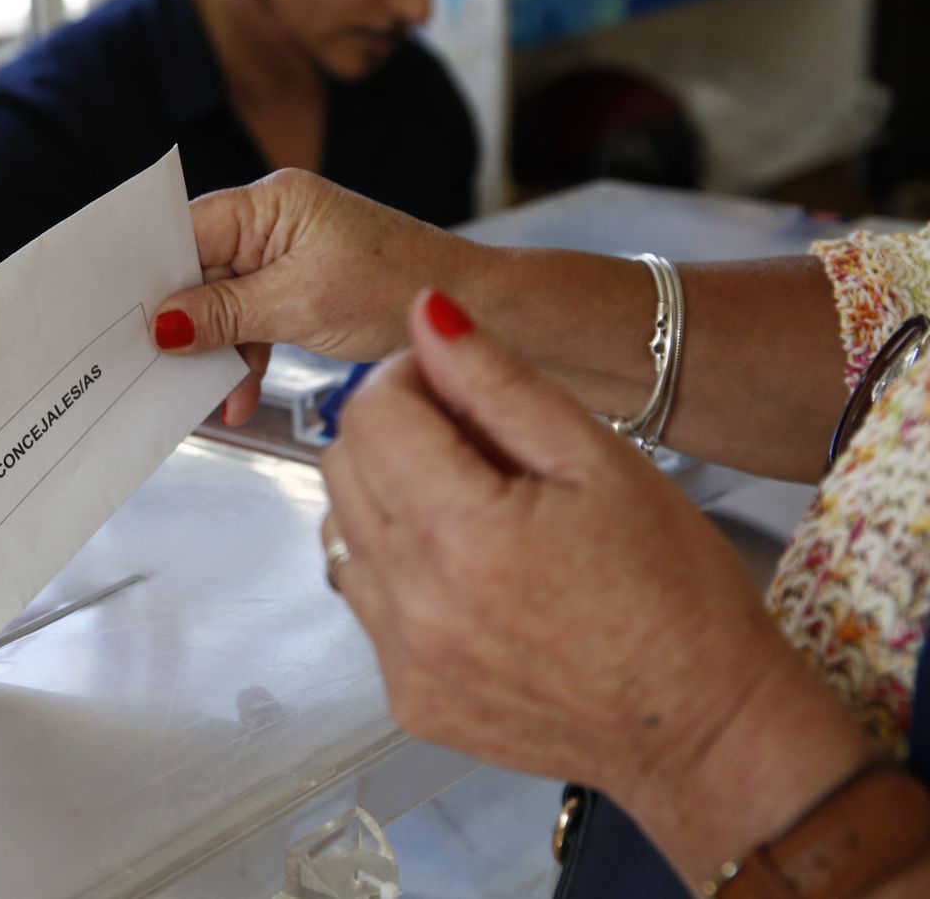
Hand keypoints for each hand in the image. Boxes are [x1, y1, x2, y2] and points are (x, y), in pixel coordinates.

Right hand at [149, 169, 480, 423]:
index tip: (120, 315)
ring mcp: (286, 253)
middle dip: (182, 323)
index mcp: (270, 204)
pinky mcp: (300, 284)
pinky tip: (241, 392)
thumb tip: (160, 324)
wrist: (474, 310)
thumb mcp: (299, 305)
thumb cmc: (397, 289)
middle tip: (153, 366)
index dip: (150, 273)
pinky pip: (252, 318)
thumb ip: (223, 313)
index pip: (185, 230)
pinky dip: (246, 355)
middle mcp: (273, 221)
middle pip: (199, 269)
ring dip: (217, 350)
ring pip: (224, 301)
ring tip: (215, 396)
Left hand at [322, 289, 872, 877]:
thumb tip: (425, 313)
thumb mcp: (601, 459)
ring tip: (477, 514)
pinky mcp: (406, 697)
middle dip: (396, 434)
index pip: (371, 412)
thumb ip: (497, 380)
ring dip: (389, 501)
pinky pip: (365, 601)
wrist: (703, 731)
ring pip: (341, 531)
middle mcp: (414, 601)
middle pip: (342, 465)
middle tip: (476, 447)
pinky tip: (470, 576)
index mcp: (462, 532)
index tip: (455, 387)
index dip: (409, 380)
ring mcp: (402, 658)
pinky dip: (398, 571)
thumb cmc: (674, 594)